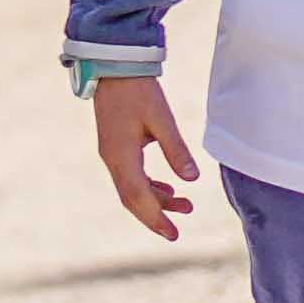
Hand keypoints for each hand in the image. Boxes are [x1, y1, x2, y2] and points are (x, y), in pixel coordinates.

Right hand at [86, 69, 200, 238]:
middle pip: (132, 199)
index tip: (173, 234)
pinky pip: (130, 177)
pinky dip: (149, 187)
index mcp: (121, 155)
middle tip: (176, 232)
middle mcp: (112, 159)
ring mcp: (111, 154)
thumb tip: (192, 180)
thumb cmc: (139, 90)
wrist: (114, 68)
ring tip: (186, 205)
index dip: (155, 218)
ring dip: (155, 201)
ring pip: (131, 189)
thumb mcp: (162, 118)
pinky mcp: (115, 147)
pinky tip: (168, 189)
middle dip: (154, 217)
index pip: (137, 196)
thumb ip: (176, 149)